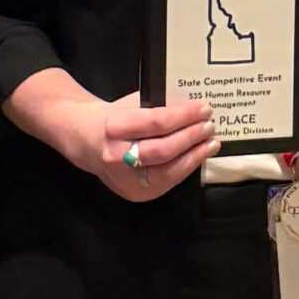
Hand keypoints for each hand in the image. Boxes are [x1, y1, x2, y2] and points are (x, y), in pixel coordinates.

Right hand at [55, 89, 215, 201]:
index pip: (156, 122)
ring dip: (194, 156)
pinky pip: (167, 183)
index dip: (184, 116)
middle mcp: (116, 156)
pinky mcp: (135, 193)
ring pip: (168, 172)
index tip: (204, 108)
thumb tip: (195, 108)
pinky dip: (185, 168)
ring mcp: (124, 179)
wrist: (87, 142)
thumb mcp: (132, 104)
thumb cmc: (115, 118)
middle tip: (209, 126)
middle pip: (163, 150)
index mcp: (114, 127)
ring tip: (211, 143)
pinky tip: (197, 156)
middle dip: (191, 137)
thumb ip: (160, 105)